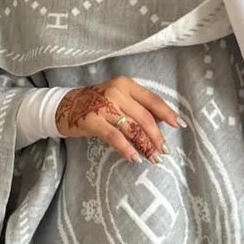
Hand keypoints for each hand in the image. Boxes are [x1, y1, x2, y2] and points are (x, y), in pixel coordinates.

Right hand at [56, 77, 184, 163]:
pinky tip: (134, 158)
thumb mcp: (118, 99)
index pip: (152, 99)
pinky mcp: (93, 120)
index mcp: (125, 84)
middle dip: (157, 137)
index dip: (168, 113)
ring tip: (154, 158)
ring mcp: (104, 105)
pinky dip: (126, 149)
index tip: (179, 125)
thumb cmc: (95, 104)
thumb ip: (139, 107)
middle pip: (144, 117)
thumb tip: (164, 121)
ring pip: (132, 128)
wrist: (63, 106)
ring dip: (145, 146)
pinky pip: (115, 137)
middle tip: (164, 151)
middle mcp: (116, 92)